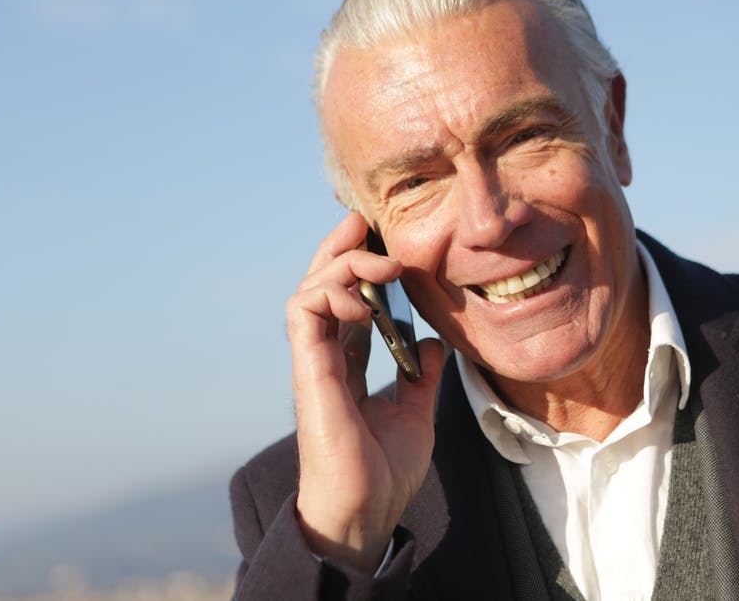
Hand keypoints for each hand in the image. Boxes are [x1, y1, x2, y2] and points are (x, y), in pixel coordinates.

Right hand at [285, 211, 444, 572]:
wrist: (366, 513)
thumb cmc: (384, 472)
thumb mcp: (416, 413)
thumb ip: (422, 377)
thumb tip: (435, 345)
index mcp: (347, 366)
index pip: (345, 302)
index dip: (358, 268)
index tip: (382, 243)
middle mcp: (326, 359)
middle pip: (320, 286)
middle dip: (340, 249)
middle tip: (366, 225)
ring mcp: (314, 364)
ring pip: (308, 290)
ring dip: (341, 266)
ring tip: (381, 266)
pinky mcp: (309, 372)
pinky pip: (303, 313)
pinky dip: (330, 293)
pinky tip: (365, 299)